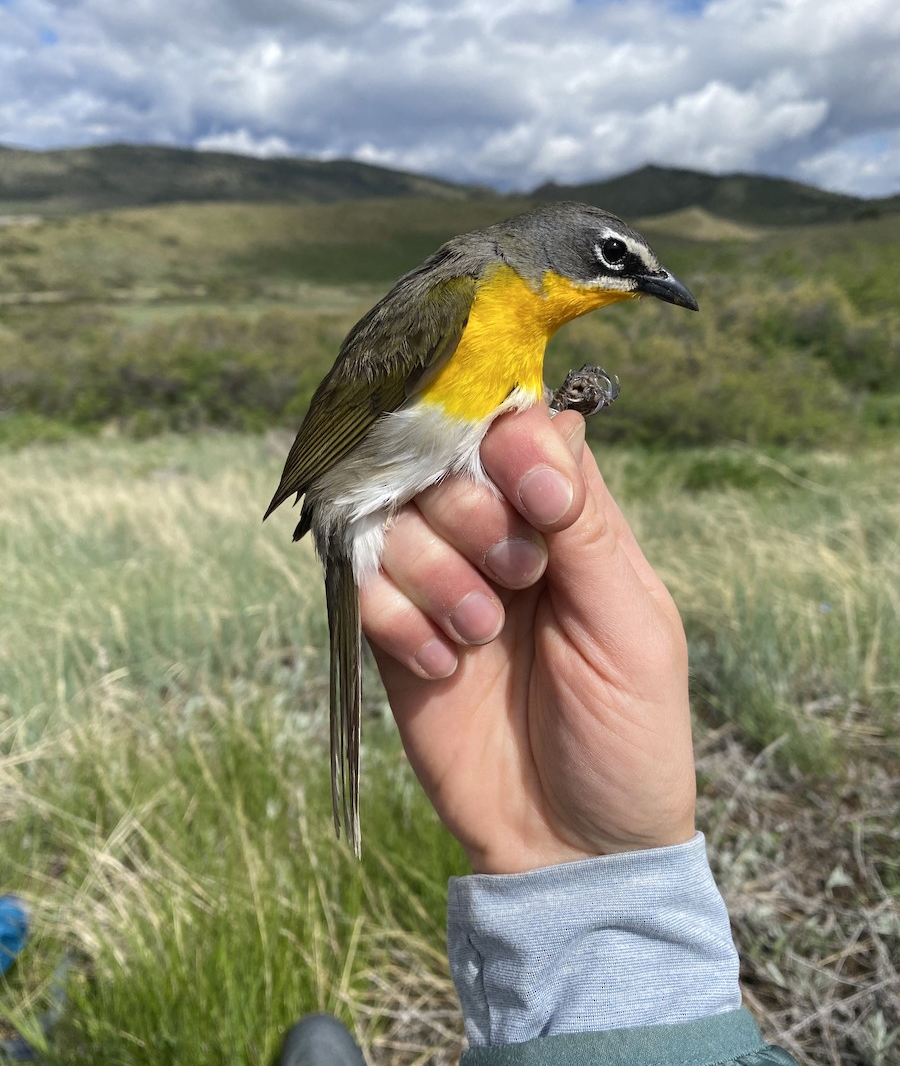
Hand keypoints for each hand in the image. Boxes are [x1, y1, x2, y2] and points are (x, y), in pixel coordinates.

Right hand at [359, 406, 696, 873]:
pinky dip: (396, 619)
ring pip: (396, 516)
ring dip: (435, 571)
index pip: (522, 431)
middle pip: (447, 462)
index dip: (511, 443)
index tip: (531, 497)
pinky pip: (361, 584)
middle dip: (475, 515)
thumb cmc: (627, 735)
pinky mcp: (395, 631)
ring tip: (479, 636)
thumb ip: (586, 526)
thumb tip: (547, 423)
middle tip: (517, 579)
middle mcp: (501, 536)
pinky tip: (441, 667)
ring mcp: (443, 581)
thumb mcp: (632, 629)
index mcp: (571, 522)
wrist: (571, 849)